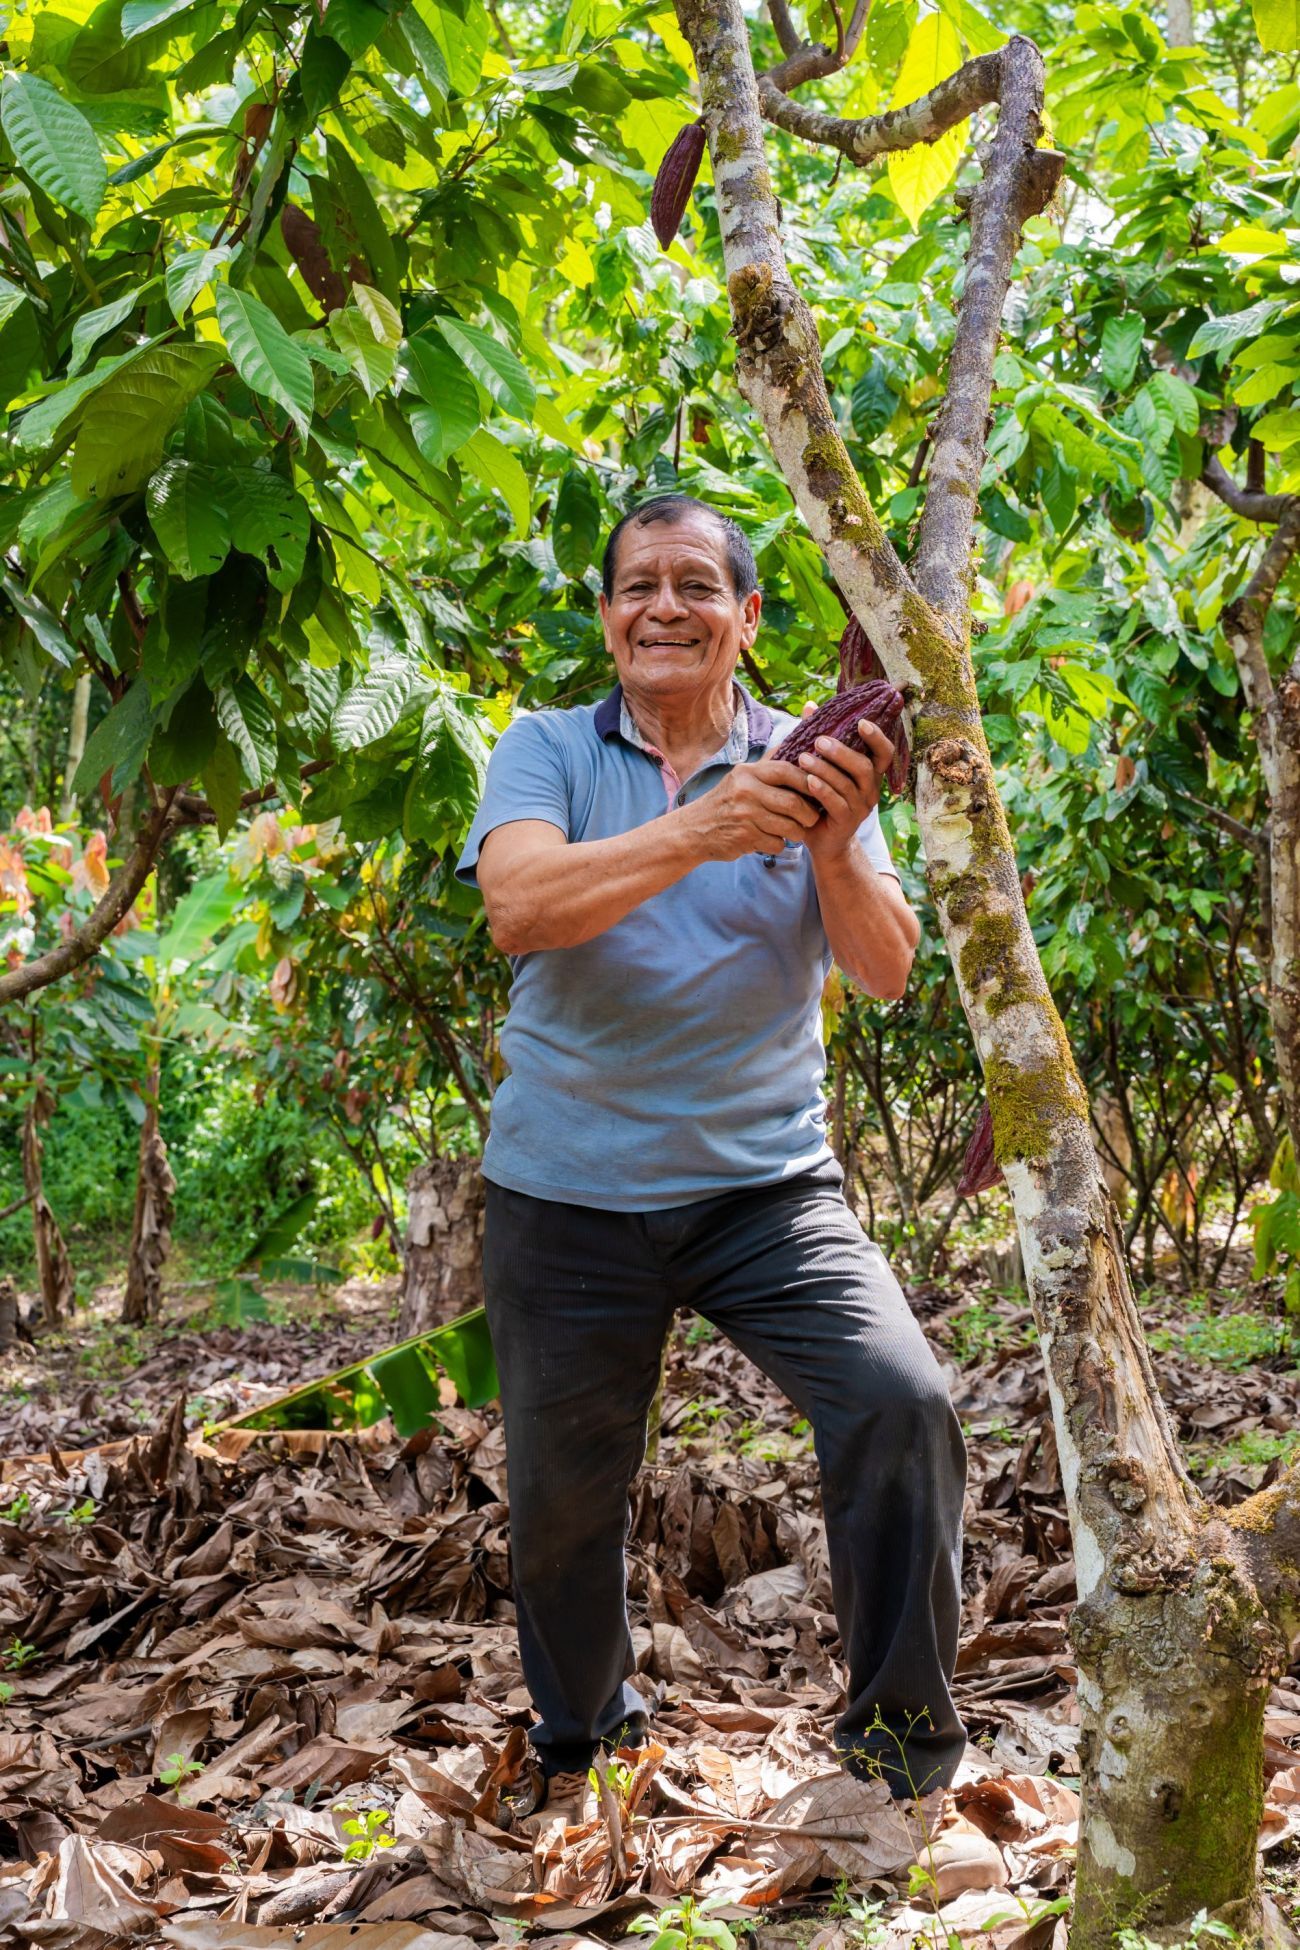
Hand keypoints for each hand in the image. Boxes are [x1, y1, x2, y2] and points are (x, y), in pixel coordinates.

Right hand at [680, 757, 820, 861]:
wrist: (694, 830)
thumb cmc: (725, 802)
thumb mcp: (741, 776)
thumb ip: (768, 763)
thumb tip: (794, 740)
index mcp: (748, 773)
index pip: (787, 771)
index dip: (809, 780)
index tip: (819, 787)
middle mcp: (746, 792)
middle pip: (793, 803)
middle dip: (809, 814)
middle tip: (812, 817)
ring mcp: (745, 816)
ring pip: (789, 826)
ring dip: (797, 832)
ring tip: (796, 830)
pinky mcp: (744, 838)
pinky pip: (776, 843)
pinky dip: (779, 844)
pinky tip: (772, 839)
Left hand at [791, 705, 893, 862]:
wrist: (823, 840)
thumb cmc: (823, 798)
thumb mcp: (823, 767)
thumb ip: (819, 738)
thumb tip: (810, 706)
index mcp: (870, 773)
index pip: (884, 752)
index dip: (877, 737)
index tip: (862, 722)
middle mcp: (870, 789)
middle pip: (864, 767)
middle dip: (841, 752)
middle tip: (819, 740)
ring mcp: (861, 807)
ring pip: (847, 785)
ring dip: (825, 769)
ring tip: (803, 759)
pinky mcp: (847, 822)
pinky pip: (836, 804)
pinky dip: (822, 791)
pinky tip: (807, 781)